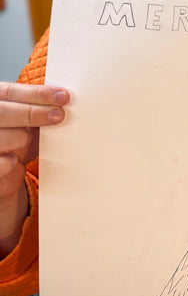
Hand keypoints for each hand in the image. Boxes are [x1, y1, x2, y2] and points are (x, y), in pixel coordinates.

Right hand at [0, 83, 69, 253]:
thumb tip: (71, 102)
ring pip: (6, 138)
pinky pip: (4, 165)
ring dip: (23, 141)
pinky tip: (14, 167)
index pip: (7, 93)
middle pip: (3, 111)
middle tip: (62, 114)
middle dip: (34, 111)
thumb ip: (40, 117)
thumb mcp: (27, 134)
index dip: (35, 94)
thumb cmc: (15, 158)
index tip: (64, 96)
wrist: (0, 202)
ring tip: (27, 149)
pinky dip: (13, 166)